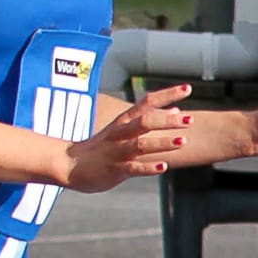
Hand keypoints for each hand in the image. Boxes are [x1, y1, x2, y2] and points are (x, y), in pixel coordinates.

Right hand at [64, 84, 193, 191]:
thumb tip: (177, 110)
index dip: (167, 94)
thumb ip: (150, 119)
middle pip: (145, 121)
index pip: (147, 102)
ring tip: (183, 141)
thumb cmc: (101, 147)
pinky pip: (133, 168)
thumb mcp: (124, 129)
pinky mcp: (115, 169)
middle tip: (190, 119)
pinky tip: (164, 167)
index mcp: (124, 121)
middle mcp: (122, 134)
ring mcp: (118, 151)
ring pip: (140, 144)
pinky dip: (149, 167)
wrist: (68, 165)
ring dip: (162, 143)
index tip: (188, 88)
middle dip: (167, 120)